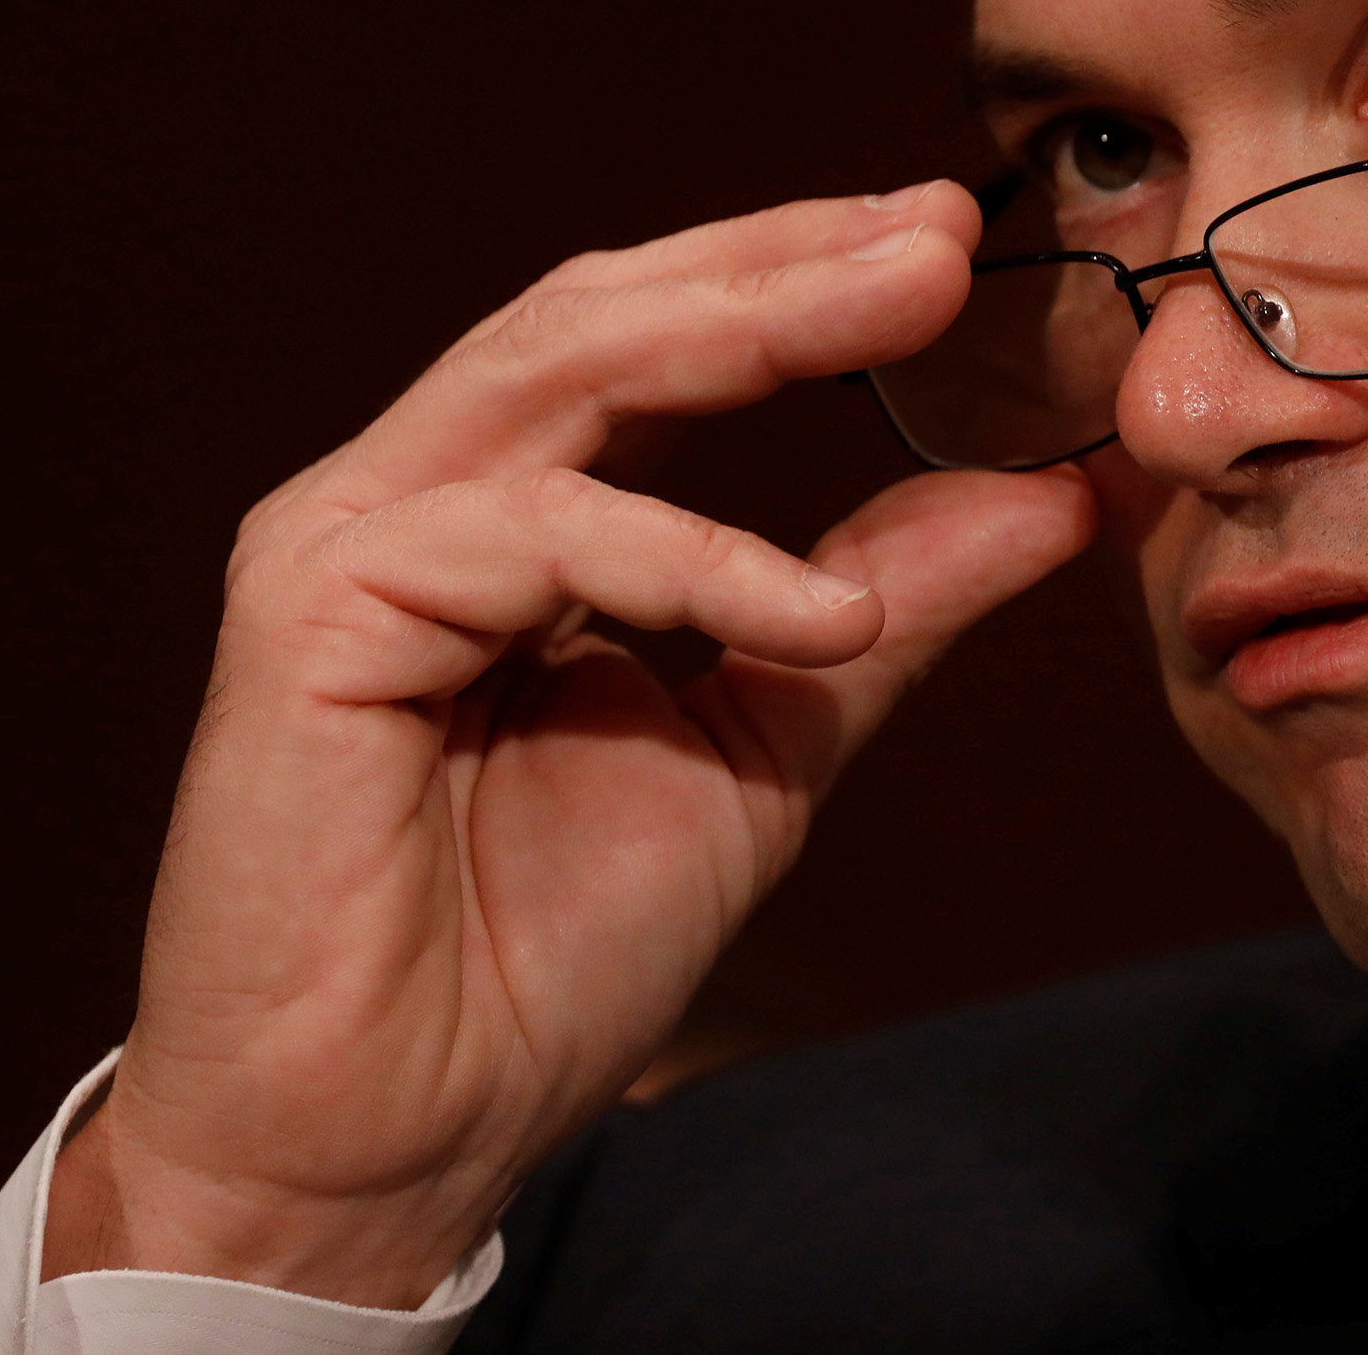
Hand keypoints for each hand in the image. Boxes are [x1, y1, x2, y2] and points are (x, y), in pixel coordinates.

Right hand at [39, 181, 1093, 1305]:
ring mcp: (351, 538)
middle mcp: (418, 495)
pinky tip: (827, 610)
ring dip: (750, 325)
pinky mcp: (313, 610)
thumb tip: (1054, 494)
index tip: (950, 238)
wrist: (394, 1136)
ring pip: (561, 369)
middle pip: (608, 314)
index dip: (796, 273)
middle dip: (785, 260)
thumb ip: (888, 605)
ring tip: (911, 305)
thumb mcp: (768, 744)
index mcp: (510, 511)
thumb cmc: (543, 956)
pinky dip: (696, 556)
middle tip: (940, 231)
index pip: (656, 334)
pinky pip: (536, 536)